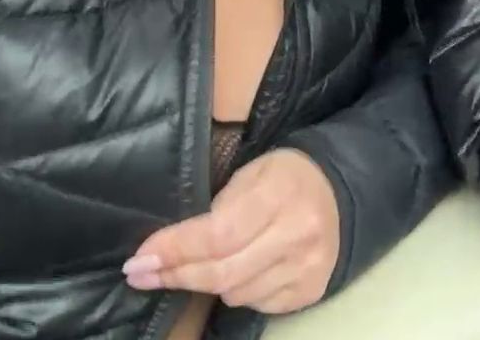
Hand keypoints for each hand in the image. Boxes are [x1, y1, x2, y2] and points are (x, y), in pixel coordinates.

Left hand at [123, 149, 340, 313]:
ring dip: (208, 283)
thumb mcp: (251, 173)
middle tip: (143, 274)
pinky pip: (257, 305)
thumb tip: (168, 249)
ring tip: (197, 266)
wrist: (340, 193)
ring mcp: (306, 268)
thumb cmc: (284, 177)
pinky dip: (238, 291)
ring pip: (236, 294)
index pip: (218, 234)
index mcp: (279, 195)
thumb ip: (217, 208)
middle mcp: (297, 235)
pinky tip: (237, 272)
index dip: (175, 250)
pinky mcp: (310, 291)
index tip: (139, 260)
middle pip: (222, 272)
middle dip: (177, 275)